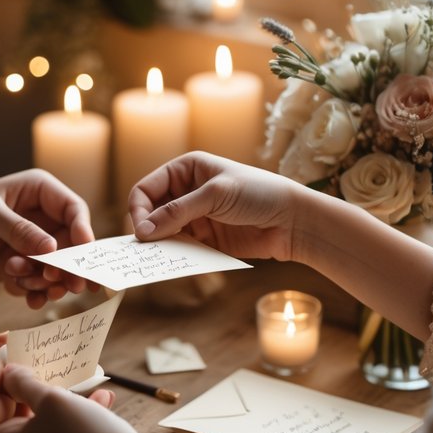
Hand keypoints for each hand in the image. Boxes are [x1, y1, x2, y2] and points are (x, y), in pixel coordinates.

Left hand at [0, 170, 95, 307]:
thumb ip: (18, 230)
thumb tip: (52, 248)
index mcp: (37, 192)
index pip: (73, 209)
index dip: (83, 231)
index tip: (84, 253)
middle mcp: (40, 218)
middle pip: (72, 244)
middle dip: (69, 265)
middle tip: (64, 283)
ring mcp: (31, 245)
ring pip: (57, 268)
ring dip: (47, 281)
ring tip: (24, 282)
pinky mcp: (21, 268)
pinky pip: (39, 284)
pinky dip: (34, 292)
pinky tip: (23, 296)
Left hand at [0, 367, 186, 432]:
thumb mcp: (54, 399)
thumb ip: (25, 384)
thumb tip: (7, 374)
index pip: (3, 414)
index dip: (25, 395)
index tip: (47, 384)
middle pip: (31, 429)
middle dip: (57, 406)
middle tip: (81, 391)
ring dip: (74, 421)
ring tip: (102, 402)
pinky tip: (105, 431)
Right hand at [129, 152, 302, 262]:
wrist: (293, 221)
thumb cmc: (258, 193)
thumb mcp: (215, 195)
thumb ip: (178, 211)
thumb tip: (143, 231)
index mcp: (185, 169)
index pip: (146, 189)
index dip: (138, 209)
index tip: (141, 232)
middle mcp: (186, 192)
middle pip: (150, 212)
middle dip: (147, 229)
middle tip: (147, 249)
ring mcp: (195, 217)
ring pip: (163, 232)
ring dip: (160, 245)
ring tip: (158, 258)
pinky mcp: (205, 239)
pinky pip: (181, 248)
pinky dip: (175, 256)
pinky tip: (176, 263)